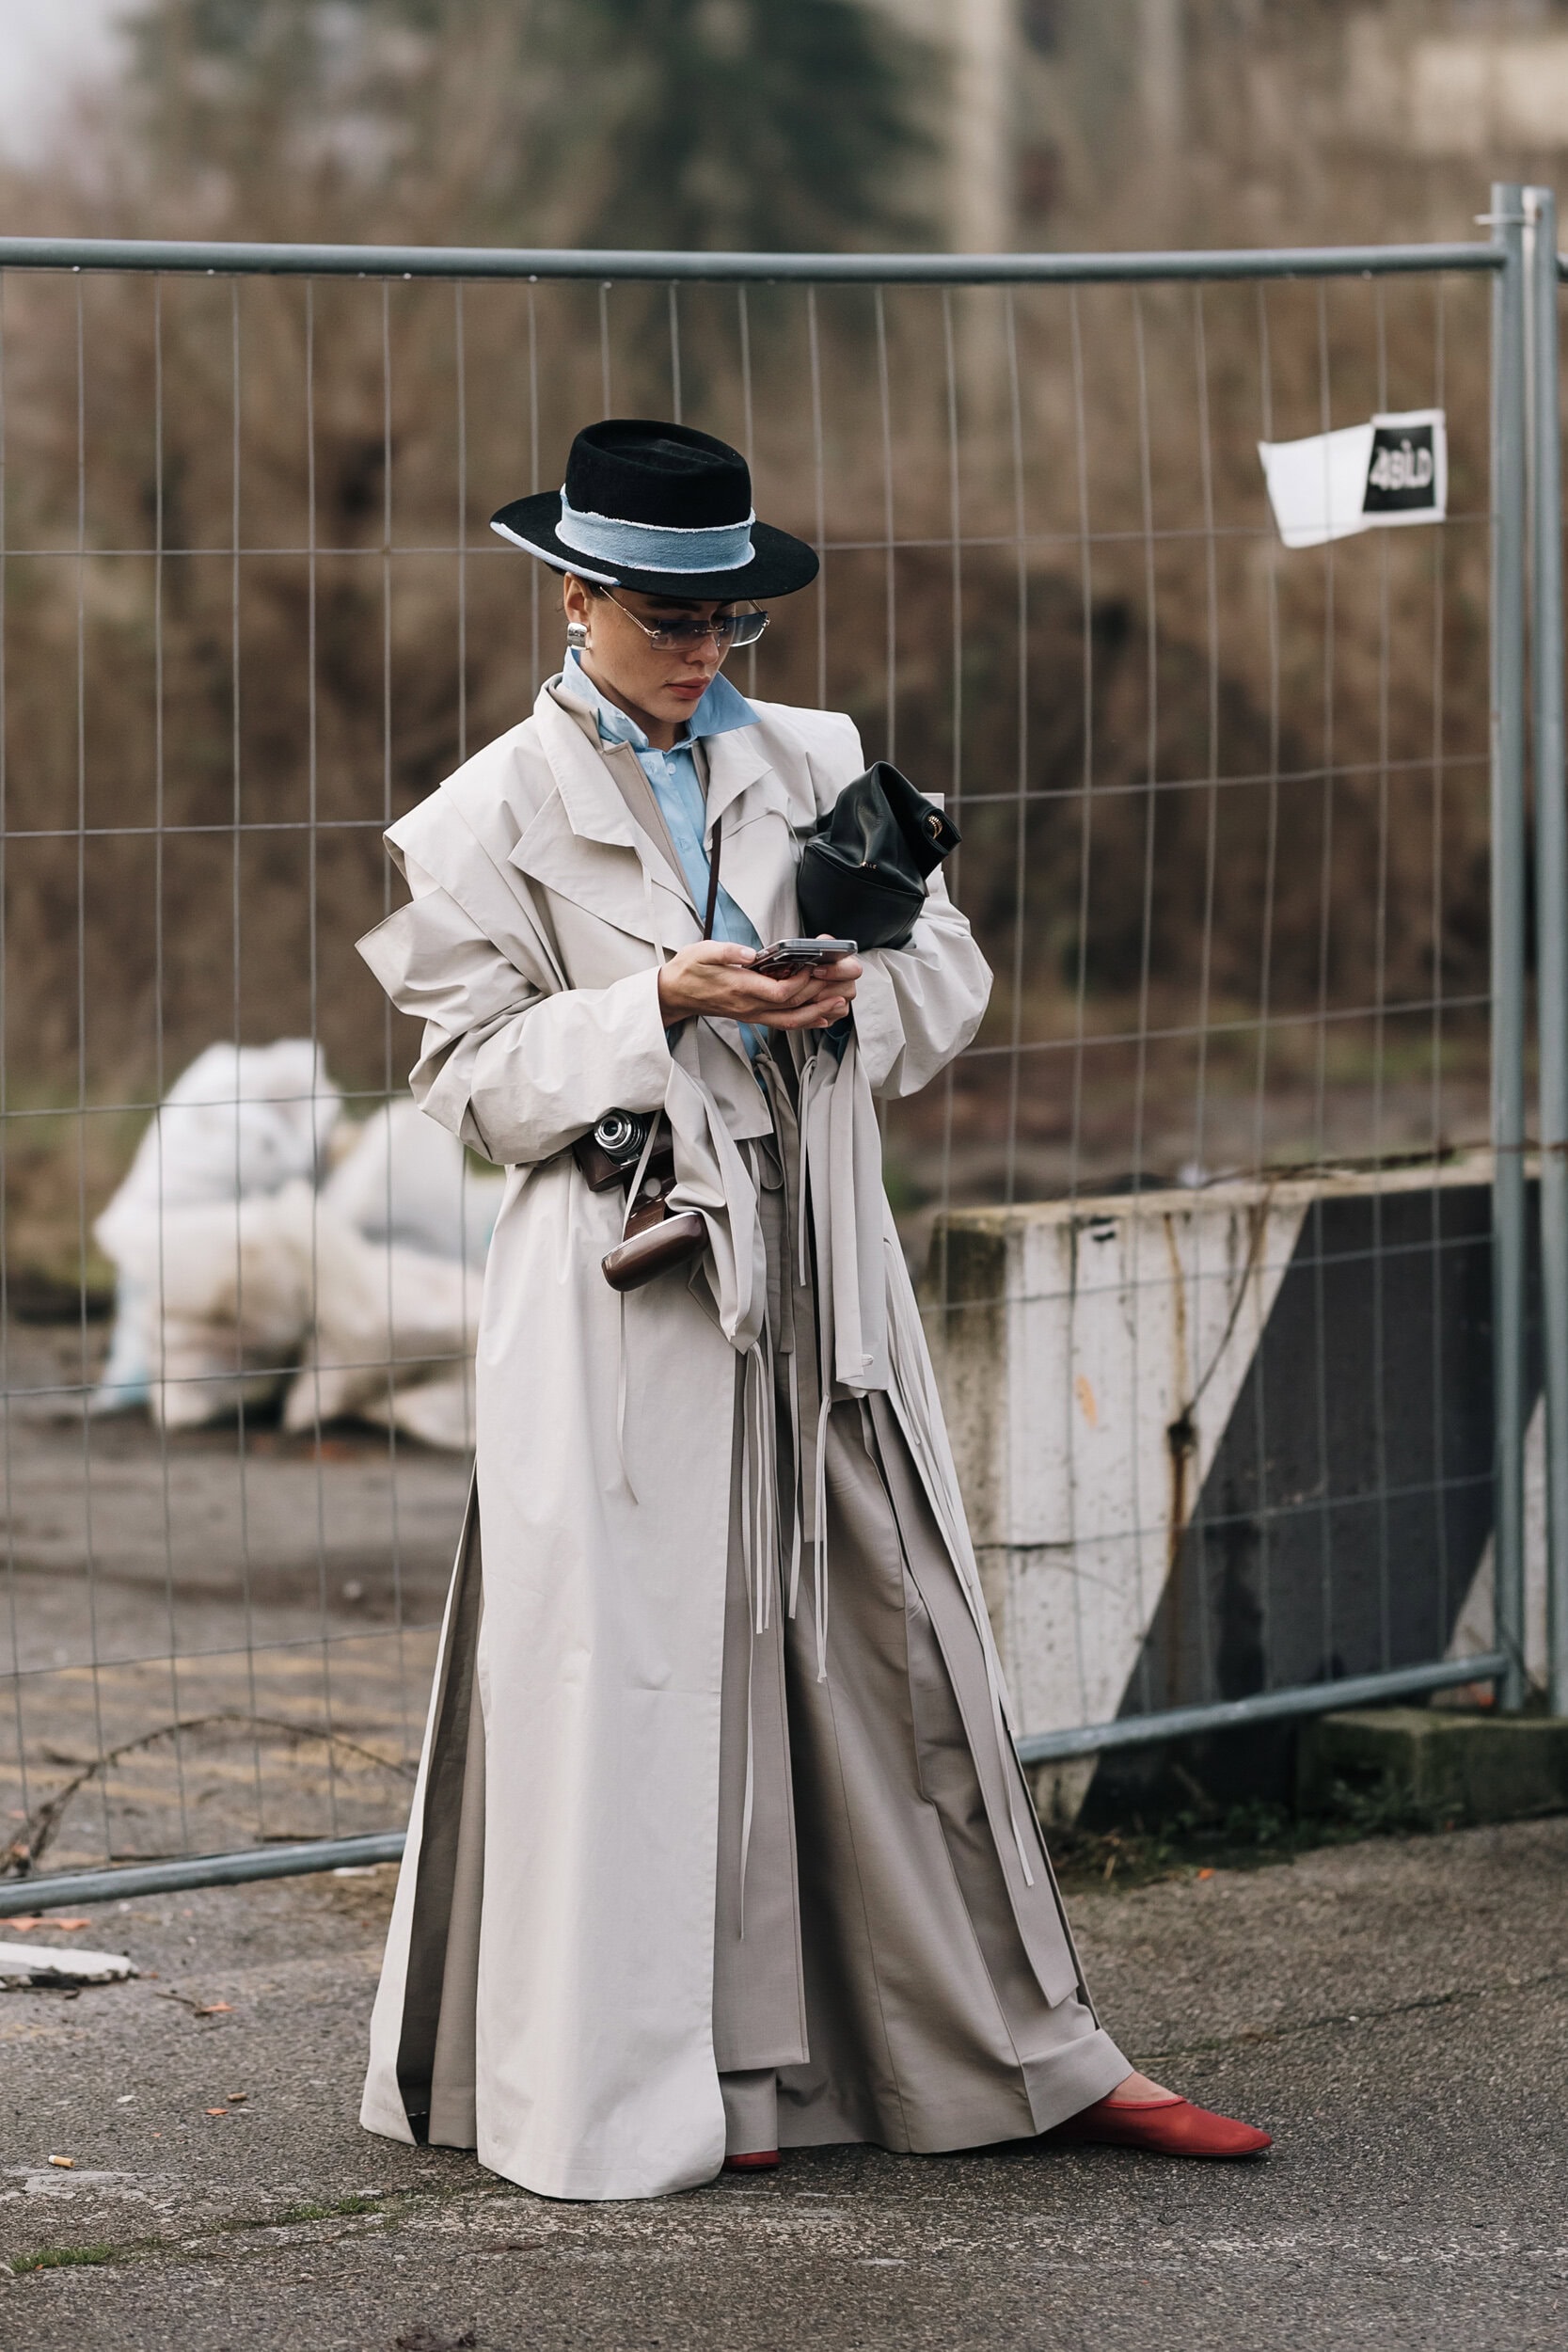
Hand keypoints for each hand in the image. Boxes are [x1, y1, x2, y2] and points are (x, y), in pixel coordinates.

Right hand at [657, 939, 861, 1031]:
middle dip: (820, 996)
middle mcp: (750, 1007)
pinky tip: (821, 1016)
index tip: (813, 967)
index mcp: (741, 989)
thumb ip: (726, 952)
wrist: (676, 993)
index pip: (780, 992)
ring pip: (792, 1021)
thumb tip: (748, 952)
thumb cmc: (690, 971)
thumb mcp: (702, 952)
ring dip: (819, 1013)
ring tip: (841, 1003)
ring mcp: (753, 1014)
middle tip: (843, 984)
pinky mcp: (754, 1015)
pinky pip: (784, 1022)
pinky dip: (806, 1021)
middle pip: (793, 1008)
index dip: (801, 982)